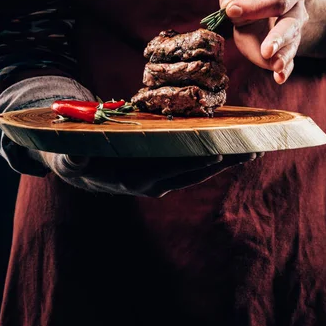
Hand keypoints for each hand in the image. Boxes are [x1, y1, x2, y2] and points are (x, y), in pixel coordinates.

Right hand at [44, 152, 263, 196]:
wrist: (81, 166)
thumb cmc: (76, 159)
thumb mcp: (70, 159)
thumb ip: (72, 159)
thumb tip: (75, 157)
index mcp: (136, 179)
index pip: (172, 169)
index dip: (197, 161)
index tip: (220, 151)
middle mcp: (155, 181)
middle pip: (195, 170)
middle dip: (224, 159)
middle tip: (255, 149)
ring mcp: (163, 176)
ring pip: (200, 168)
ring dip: (227, 159)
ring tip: (255, 148)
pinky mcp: (166, 169)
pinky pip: (195, 162)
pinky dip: (214, 154)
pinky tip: (233, 144)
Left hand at [219, 0, 308, 83]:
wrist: (257, 3)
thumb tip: (230, 8)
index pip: (276, 1)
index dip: (254, 8)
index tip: (231, 10)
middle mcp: (297, 11)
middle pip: (291, 25)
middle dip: (278, 38)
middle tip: (265, 51)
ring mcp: (293, 32)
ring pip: (291, 45)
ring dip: (282, 57)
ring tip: (276, 67)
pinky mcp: (284, 49)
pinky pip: (288, 61)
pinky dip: (284, 71)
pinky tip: (279, 78)